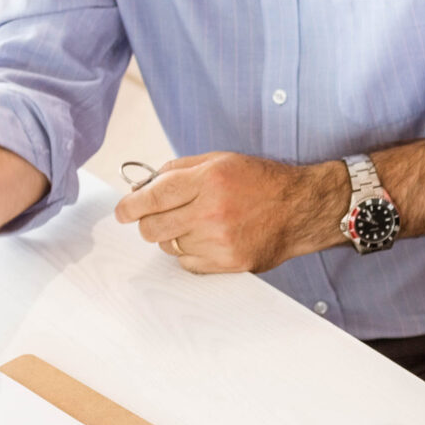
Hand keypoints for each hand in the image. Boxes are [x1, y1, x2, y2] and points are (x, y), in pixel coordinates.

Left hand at [116, 153, 346, 272]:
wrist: (302, 208)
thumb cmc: (260, 182)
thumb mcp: (220, 161)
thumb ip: (178, 170)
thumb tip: (142, 188)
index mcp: (209, 180)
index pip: (153, 197)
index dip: (130, 206)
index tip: (122, 211)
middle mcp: (213, 211)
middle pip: (152, 229)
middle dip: (147, 223)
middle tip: (157, 218)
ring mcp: (221, 241)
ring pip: (169, 247)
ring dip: (174, 237)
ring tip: (197, 224)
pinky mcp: (229, 263)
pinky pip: (187, 264)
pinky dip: (190, 253)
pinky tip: (209, 239)